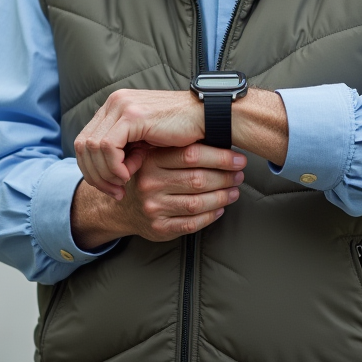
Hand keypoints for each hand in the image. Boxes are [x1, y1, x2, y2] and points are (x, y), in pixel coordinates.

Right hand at [71, 145, 245, 248]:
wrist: (122, 207)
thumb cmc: (147, 175)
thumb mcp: (153, 155)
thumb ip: (177, 147)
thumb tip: (218, 133)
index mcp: (150, 160)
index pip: (191, 155)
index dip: (219, 156)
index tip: (237, 158)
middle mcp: (149, 184)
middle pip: (197, 179)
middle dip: (225, 177)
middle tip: (239, 173)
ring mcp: (153, 208)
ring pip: (197, 203)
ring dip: (222, 196)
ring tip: (234, 189)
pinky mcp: (159, 228)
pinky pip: (192, 223)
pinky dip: (211, 215)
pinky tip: (220, 207)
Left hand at [74, 89, 202, 198]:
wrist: (208, 118)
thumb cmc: (182, 133)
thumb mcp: (145, 141)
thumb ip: (124, 148)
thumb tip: (103, 170)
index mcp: (114, 107)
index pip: (84, 141)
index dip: (91, 169)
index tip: (111, 187)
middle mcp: (114, 102)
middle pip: (82, 145)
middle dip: (95, 174)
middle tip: (114, 191)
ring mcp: (121, 106)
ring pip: (92, 147)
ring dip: (105, 172)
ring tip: (124, 183)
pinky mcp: (132, 115)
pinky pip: (108, 146)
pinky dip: (114, 165)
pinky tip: (128, 174)